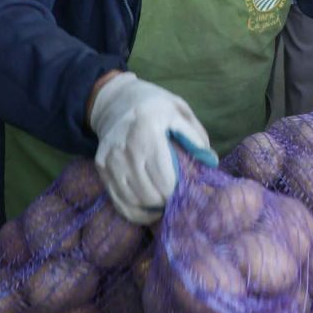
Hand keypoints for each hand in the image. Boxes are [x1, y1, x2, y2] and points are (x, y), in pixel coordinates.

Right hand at [87, 72, 217, 224]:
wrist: (114, 100)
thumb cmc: (154, 106)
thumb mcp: (178, 111)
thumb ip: (195, 136)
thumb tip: (211, 162)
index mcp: (147, 130)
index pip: (165, 178)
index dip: (179, 192)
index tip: (188, 190)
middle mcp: (126, 147)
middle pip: (150, 194)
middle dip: (167, 202)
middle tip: (178, 198)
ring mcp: (110, 160)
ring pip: (134, 202)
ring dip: (153, 208)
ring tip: (166, 203)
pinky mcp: (101, 168)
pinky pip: (119, 202)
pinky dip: (136, 212)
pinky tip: (150, 210)